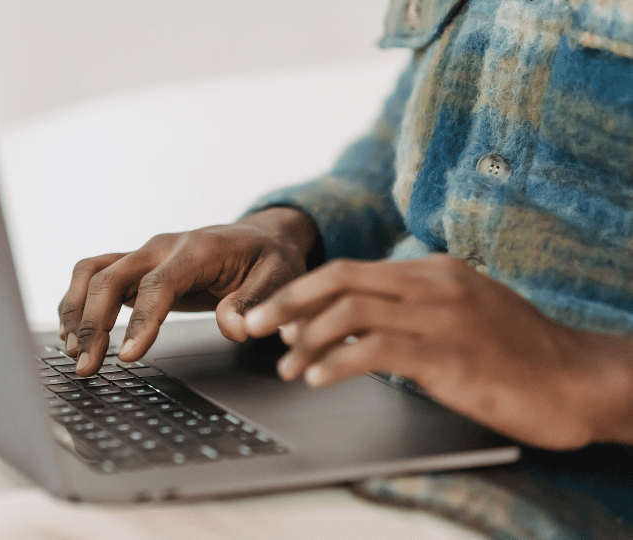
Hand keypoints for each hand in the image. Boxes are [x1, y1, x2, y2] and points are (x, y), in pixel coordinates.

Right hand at [58, 207, 317, 375]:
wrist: (258, 236)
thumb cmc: (269, 258)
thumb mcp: (278, 277)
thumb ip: (255, 302)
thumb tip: (234, 329)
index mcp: (198, 249)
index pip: (159, 283)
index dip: (141, 320)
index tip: (127, 356)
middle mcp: (163, 247)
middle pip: (111, 276)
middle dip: (93, 322)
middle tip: (87, 366)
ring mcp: (145, 254)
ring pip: (93, 272)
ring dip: (76, 310)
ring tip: (74, 353)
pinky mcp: (137, 267)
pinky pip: (95, 277)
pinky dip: (78, 302)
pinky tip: (75, 334)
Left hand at [244, 254, 632, 449]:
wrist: (575, 379)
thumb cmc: (517, 353)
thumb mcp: (462, 314)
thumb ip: (413, 309)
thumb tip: (358, 324)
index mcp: (432, 271)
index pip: (351, 270)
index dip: (305, 291)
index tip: (276, 316)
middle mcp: (432, 284)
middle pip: (340, 278)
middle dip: (288, 302)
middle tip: (254, 328)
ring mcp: (441, 317)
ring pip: (350, 313)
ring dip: (306, 340)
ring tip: (287, 367)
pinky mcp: (447, 355)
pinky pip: (376, 350)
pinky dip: (337, 363)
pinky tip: (319, 379)